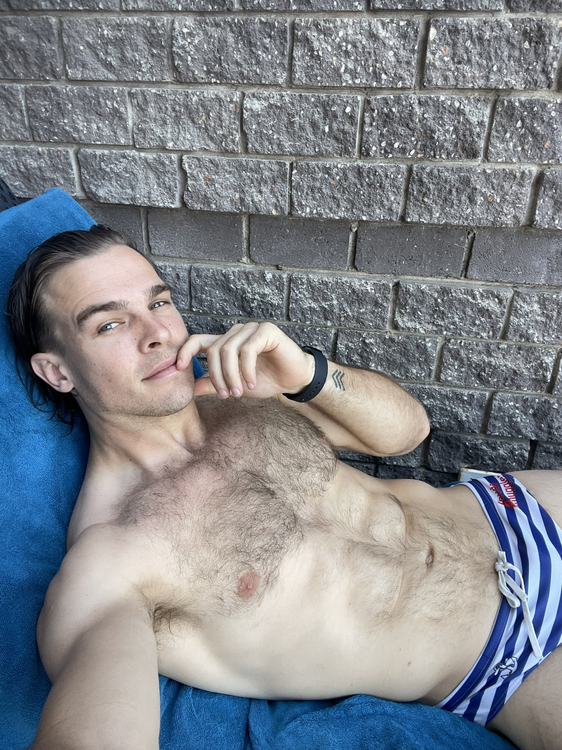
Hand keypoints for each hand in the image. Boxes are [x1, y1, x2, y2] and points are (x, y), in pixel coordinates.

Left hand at [176, 322, 314, 399]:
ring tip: (238, 392)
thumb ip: (213, 384)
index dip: (185, 351)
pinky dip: (247, 369)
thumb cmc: (266, 380)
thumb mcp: (235, 385)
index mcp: (226, 342)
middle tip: (225, 395)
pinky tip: (252, 382)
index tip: (178, 368)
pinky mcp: (267, 330)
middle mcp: (236, 332)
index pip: (198, 340)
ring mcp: (251, 329)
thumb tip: (190, 389)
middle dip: (217, 376)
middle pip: (214, 350)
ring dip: (232, 375)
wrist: (294, 380)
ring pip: (229, 349)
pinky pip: (248, 349)